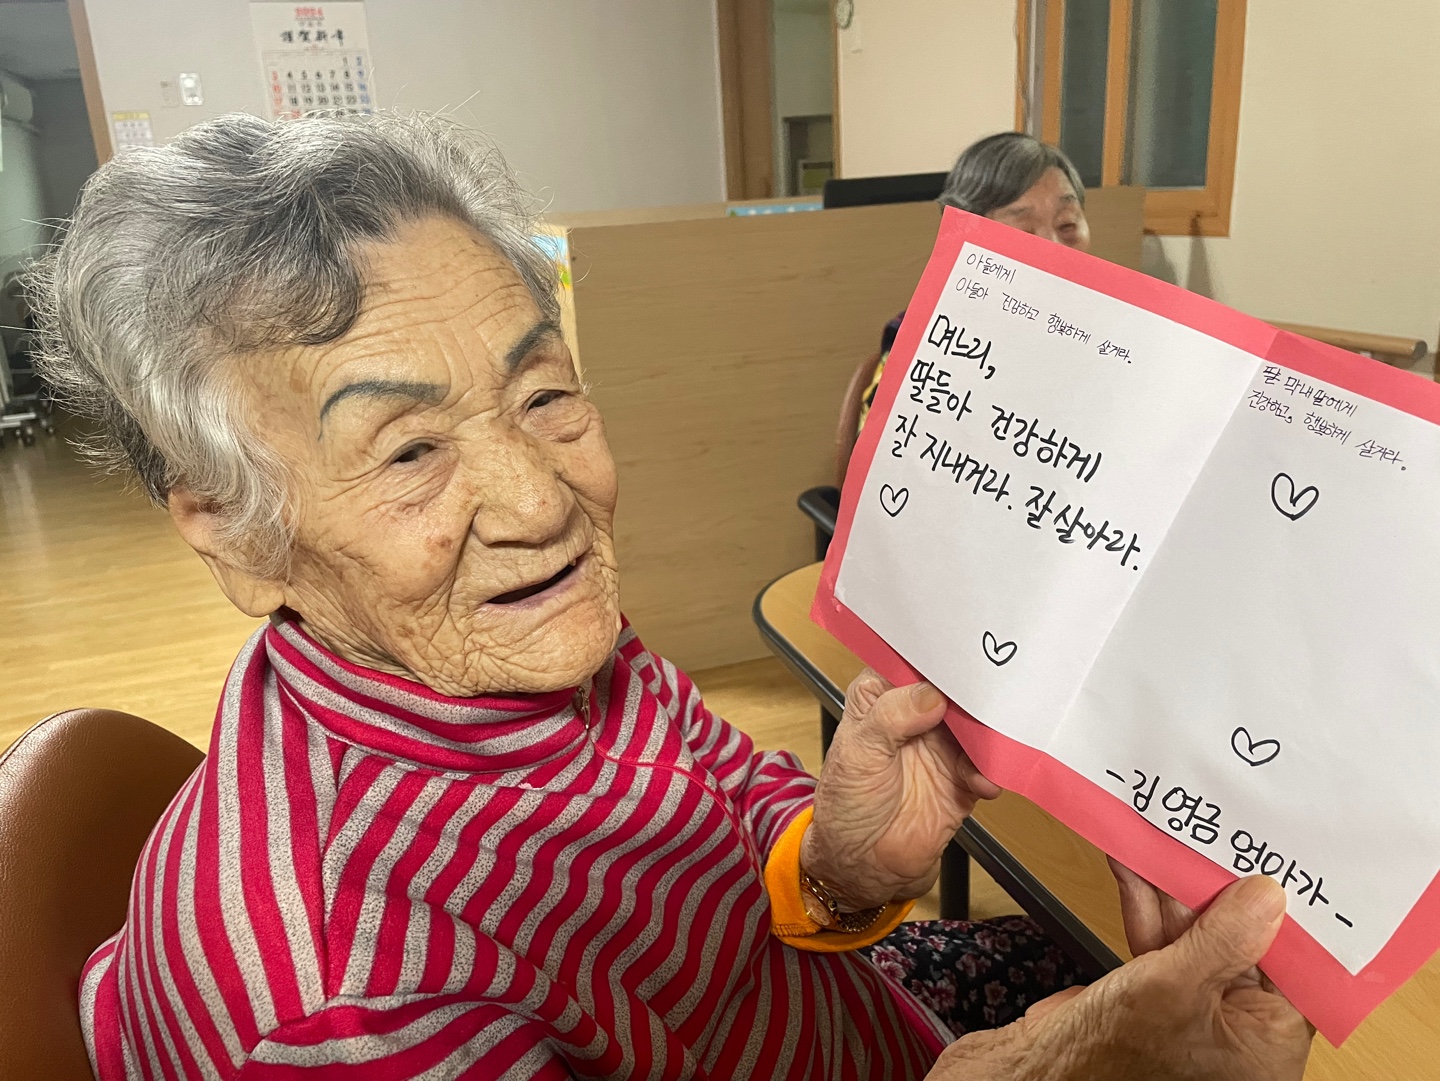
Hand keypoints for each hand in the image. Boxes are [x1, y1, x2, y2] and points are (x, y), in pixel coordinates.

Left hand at [801, 668, 1000, 909]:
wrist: (864, 866)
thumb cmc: (847, 803)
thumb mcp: (858, 753)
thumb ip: (892, 717)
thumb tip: (933, 694)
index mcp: (882, 694)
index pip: (913, 660)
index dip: (936, 653)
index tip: (962, 648)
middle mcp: (915, 711)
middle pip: (953, 688)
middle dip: (973, 689)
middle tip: (992, 690)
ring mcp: (942, 743)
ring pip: (976, 722)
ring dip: (988, 730)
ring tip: (995, 738)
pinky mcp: (962, 776)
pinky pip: (987, 763)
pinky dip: (991, 769)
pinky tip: (985, 780)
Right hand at [926, 875, 1313, 1080]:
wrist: (1036, 1072)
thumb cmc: (1108, 1055)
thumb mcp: (1174, 985)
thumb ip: (1224, 936)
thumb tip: (1270, 895)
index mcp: (1266, 1047)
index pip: (1296, 970)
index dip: (1285, 916)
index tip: (1279, 865)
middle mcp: (1238, 1032)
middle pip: (1244, 946)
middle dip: (1219, 894)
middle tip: (1214, 841)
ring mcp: (1195, 1013)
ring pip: (1198, 939)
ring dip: (1174, 893)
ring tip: (1164, 841)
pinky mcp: (1155, 998)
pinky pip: (1164, 946)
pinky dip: (1147, 910)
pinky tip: (1133, 870)